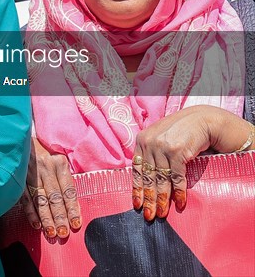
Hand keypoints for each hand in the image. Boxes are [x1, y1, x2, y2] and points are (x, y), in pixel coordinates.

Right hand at [21, 137, 80, 238]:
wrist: (20, 135)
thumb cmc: (43, 150)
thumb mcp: (57, 158)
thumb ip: (63, 177)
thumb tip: (72, 203)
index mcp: (59, 163)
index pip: (68, 190)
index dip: (72, 208)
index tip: (75, 224)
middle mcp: (46, 168)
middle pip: (55, 197)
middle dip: (60, 217)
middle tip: (63, 233)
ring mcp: (31, 173)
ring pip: (40, 199)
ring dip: (46, 217)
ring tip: (51, 232)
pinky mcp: (19, 176)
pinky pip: (25, 197)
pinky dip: (30, 211)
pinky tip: (35, 223)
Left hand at [132, 105, 248, 220]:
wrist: (201, 120)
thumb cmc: (180, 132)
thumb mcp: (160, 138)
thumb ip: (151, 154)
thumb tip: (145, 180)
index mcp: (141, 141)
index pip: (136, 169)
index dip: (136, 188)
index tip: (137, 204)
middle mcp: (149, 143)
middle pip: (147, 177)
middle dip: (149, 199)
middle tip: (149, 216)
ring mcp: (162, 147)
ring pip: (161, 179)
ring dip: (163, 199)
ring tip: (162, 214)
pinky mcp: (177, 152)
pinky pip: (176, 177)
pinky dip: (178, 191)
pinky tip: (180, 203)